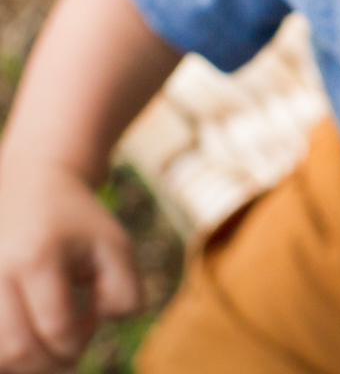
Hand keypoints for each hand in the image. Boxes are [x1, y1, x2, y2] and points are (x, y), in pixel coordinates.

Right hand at [0, 164, 140, 372]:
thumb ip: (124, 292)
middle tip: (68, 350)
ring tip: (44, 345)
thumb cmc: (79, 223)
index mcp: (37, 258)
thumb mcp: (116, 246)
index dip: (80, 341)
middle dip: (50, 364)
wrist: (31, 186)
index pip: (57, 330)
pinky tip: (24, 336)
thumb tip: (100, 325)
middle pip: (16, 351)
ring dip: (22, 364)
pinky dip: (4, 355)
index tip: (89, 322)